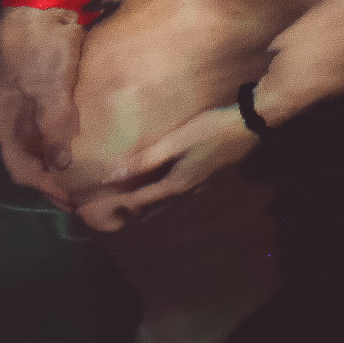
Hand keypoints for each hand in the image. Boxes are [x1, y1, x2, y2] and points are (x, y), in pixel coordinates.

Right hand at [0, 5, 85, 205]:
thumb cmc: (42, 44)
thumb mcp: (48, 86)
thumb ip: (52, 125)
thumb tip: (59, 166)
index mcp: (3, 120)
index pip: (21, 168)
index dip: (46, 189)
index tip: (74, 204)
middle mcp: (12, 115)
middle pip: (30, 158)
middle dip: (53, 180)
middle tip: (84, 197)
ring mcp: (28, 99)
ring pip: (42, 141)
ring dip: (60, 160)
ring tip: (89, 176)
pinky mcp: (46, 85)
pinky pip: (54, 122)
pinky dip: (67, 138)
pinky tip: (88, 142)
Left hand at [82, 106, 258, 230]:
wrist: (253, 124)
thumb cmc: (211, 129)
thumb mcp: (175, 142)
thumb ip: (143, 159)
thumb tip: (109, 177)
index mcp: (176, 184)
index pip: (137, 202)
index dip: (113, 208)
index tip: (90, 214)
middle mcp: (187, 191)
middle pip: (151, 209)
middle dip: (127, 214)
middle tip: (103, 217)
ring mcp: (200, 186)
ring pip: (165, 204)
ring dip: (144, 207)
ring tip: (125, 209)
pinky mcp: (208, 177)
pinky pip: (176, 195)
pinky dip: (159, 198)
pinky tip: (159, 190)